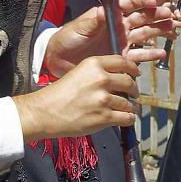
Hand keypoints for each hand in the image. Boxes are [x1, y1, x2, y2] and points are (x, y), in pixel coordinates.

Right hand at [14, 53, 141, 142]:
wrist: (44, 112)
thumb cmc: (59, 94)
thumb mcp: (79, 73)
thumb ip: (99, 72)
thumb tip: (121, 78)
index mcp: (93, 65)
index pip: (123, 62)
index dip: (133, 69)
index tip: (136, 74)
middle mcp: (100, 79)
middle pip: (130, 82)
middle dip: (134, 90)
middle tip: (132, 94)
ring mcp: (103, 99)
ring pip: (129, 103)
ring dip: (130, 107)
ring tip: (125, 109)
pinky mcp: (103, 117)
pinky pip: (127, 118)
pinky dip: (128, 119)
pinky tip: (124, 118)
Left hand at [41, 0, 173, 75]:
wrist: (60, 58)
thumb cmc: (68, 37)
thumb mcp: (79, 26)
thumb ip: (93, 20)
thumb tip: (102, 10)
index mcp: (110, 15)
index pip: (129, 3)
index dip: (141, 0)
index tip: (153, 1)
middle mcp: (119, 27)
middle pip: (142, 18)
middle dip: (156, 14)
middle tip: (169, 13)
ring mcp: (122, 41)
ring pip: (144, 34)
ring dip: (158, 30)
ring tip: (171, 27)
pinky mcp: (121, 57)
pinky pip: (138, 55)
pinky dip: (150, 54)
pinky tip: (161, 52)